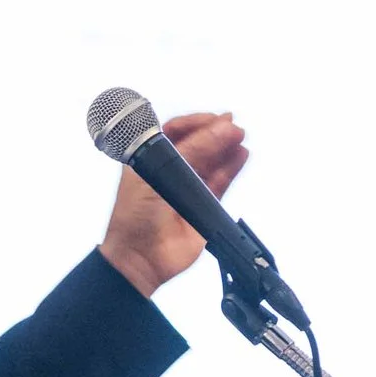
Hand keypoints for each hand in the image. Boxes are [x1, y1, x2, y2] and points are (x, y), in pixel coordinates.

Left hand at [97, 111, 249, 296]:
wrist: (141, 257)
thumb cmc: (134, 217)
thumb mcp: (159, 175)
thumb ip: (191, 153)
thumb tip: (220, 130)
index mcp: (150, 158)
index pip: (175, 132)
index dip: (196, 123)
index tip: (214, 119)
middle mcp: (169, 170)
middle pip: (198, 144)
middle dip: (216, 133)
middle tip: (233, 127)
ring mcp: (187, 187)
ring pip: (212, 162)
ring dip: (226, 149)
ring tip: (240, 139)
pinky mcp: (203, 205)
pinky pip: (220, 182)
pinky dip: (231, 168)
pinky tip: (240, 156)